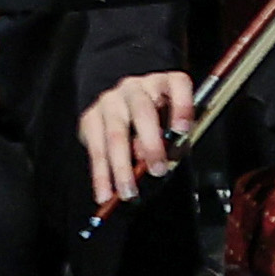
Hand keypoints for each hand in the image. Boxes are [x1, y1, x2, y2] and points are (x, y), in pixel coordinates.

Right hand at [79, 70, 195, 211]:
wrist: (120, 98)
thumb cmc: (153, 113)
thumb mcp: (169, 118)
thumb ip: (170, 137)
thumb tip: (154, 163)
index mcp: (164, 82)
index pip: (177, 85)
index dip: (182, 106)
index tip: (183, 129)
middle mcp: (136, 88)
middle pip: (143, 112)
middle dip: (150, 144)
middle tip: (158, 170)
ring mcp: (111, 101)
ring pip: (115, 135)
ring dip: (122, 168)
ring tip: (129, 192)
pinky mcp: (91, 117)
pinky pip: (96, 149)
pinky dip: (101, 175)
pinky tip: (105, 192)